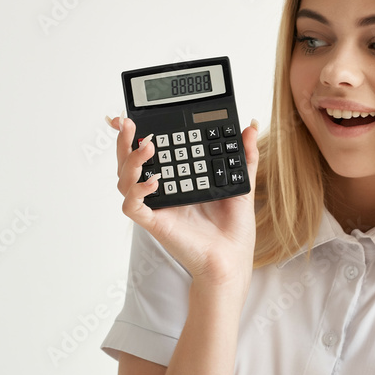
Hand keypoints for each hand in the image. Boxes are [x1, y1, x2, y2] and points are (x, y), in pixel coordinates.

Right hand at [109, 115, 259, 292]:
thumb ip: (243, 156)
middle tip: (127, 122)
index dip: (135, 136)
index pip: (148, 153)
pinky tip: (154, 181)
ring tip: (149, 147)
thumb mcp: (241, 184)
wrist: (233, 258)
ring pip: (124, 180)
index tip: (132, 116)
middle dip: (123, 140)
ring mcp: (156, 207)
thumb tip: (250, 127)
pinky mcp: (155, 223)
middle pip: (128, 162)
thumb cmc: (233, 229)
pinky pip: (133, 206)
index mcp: (176, 179)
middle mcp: (161, 191)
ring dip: (130, 160)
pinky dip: (138, 191)